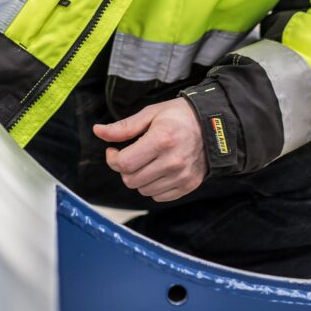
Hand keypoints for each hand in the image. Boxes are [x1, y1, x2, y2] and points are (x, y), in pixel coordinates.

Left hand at [93, 98, 207, 201]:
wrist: (213, 125)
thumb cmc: (179, 116)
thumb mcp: (150, 113)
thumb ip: (124, 127)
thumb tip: (98, 131)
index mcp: (161, 140)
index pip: (125, 163)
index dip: (113, 158)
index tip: (114, 150)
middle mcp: (173, 161)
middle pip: (131, 180)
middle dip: (125, 168)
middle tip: (131, 155)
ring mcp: (182, 176)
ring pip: (143, 190)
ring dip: (139, 178)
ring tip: (147, 161)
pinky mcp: (188, 185)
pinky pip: (158, 196)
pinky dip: (153, 186)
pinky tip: (158, 169)